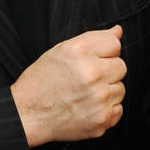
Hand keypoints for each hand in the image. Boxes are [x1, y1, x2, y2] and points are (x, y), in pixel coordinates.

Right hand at [10, 26, 126, 146]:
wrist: (27, 115)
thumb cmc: (40, 82)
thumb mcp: (61, 51)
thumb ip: (92, 39)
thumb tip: (118, 31)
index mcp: (80, 52)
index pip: (114, 44)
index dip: (103, 52)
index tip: (92, 60)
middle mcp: (92, 73)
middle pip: (121, 66)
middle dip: (106, 71)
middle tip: (85, 79)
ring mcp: (99, 98)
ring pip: (120, 89)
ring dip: (106, 91)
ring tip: (83, 94)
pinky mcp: (102, 119)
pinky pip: (118, 109)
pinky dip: (105, 109)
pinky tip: (86, 107)